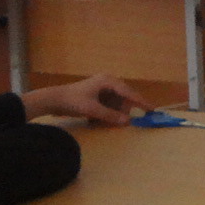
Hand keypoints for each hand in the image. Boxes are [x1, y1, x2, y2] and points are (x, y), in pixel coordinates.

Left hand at [20, 74, 150, 124]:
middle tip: (119, 123)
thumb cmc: (73, 101)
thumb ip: (110, 116)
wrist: (52, 100)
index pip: (129, 92)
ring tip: (101, 122)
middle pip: (122, 98)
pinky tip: (95, 120)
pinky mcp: (95, 95)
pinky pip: (107, 104)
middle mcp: (107, 82)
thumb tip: (128, 122)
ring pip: (114, 103)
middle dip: (120, 111)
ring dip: (111, 113)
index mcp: (108, 81)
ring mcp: (101, 88)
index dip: (141, 101)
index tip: (152, 109)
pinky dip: (104, 113)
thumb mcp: (92, 110)